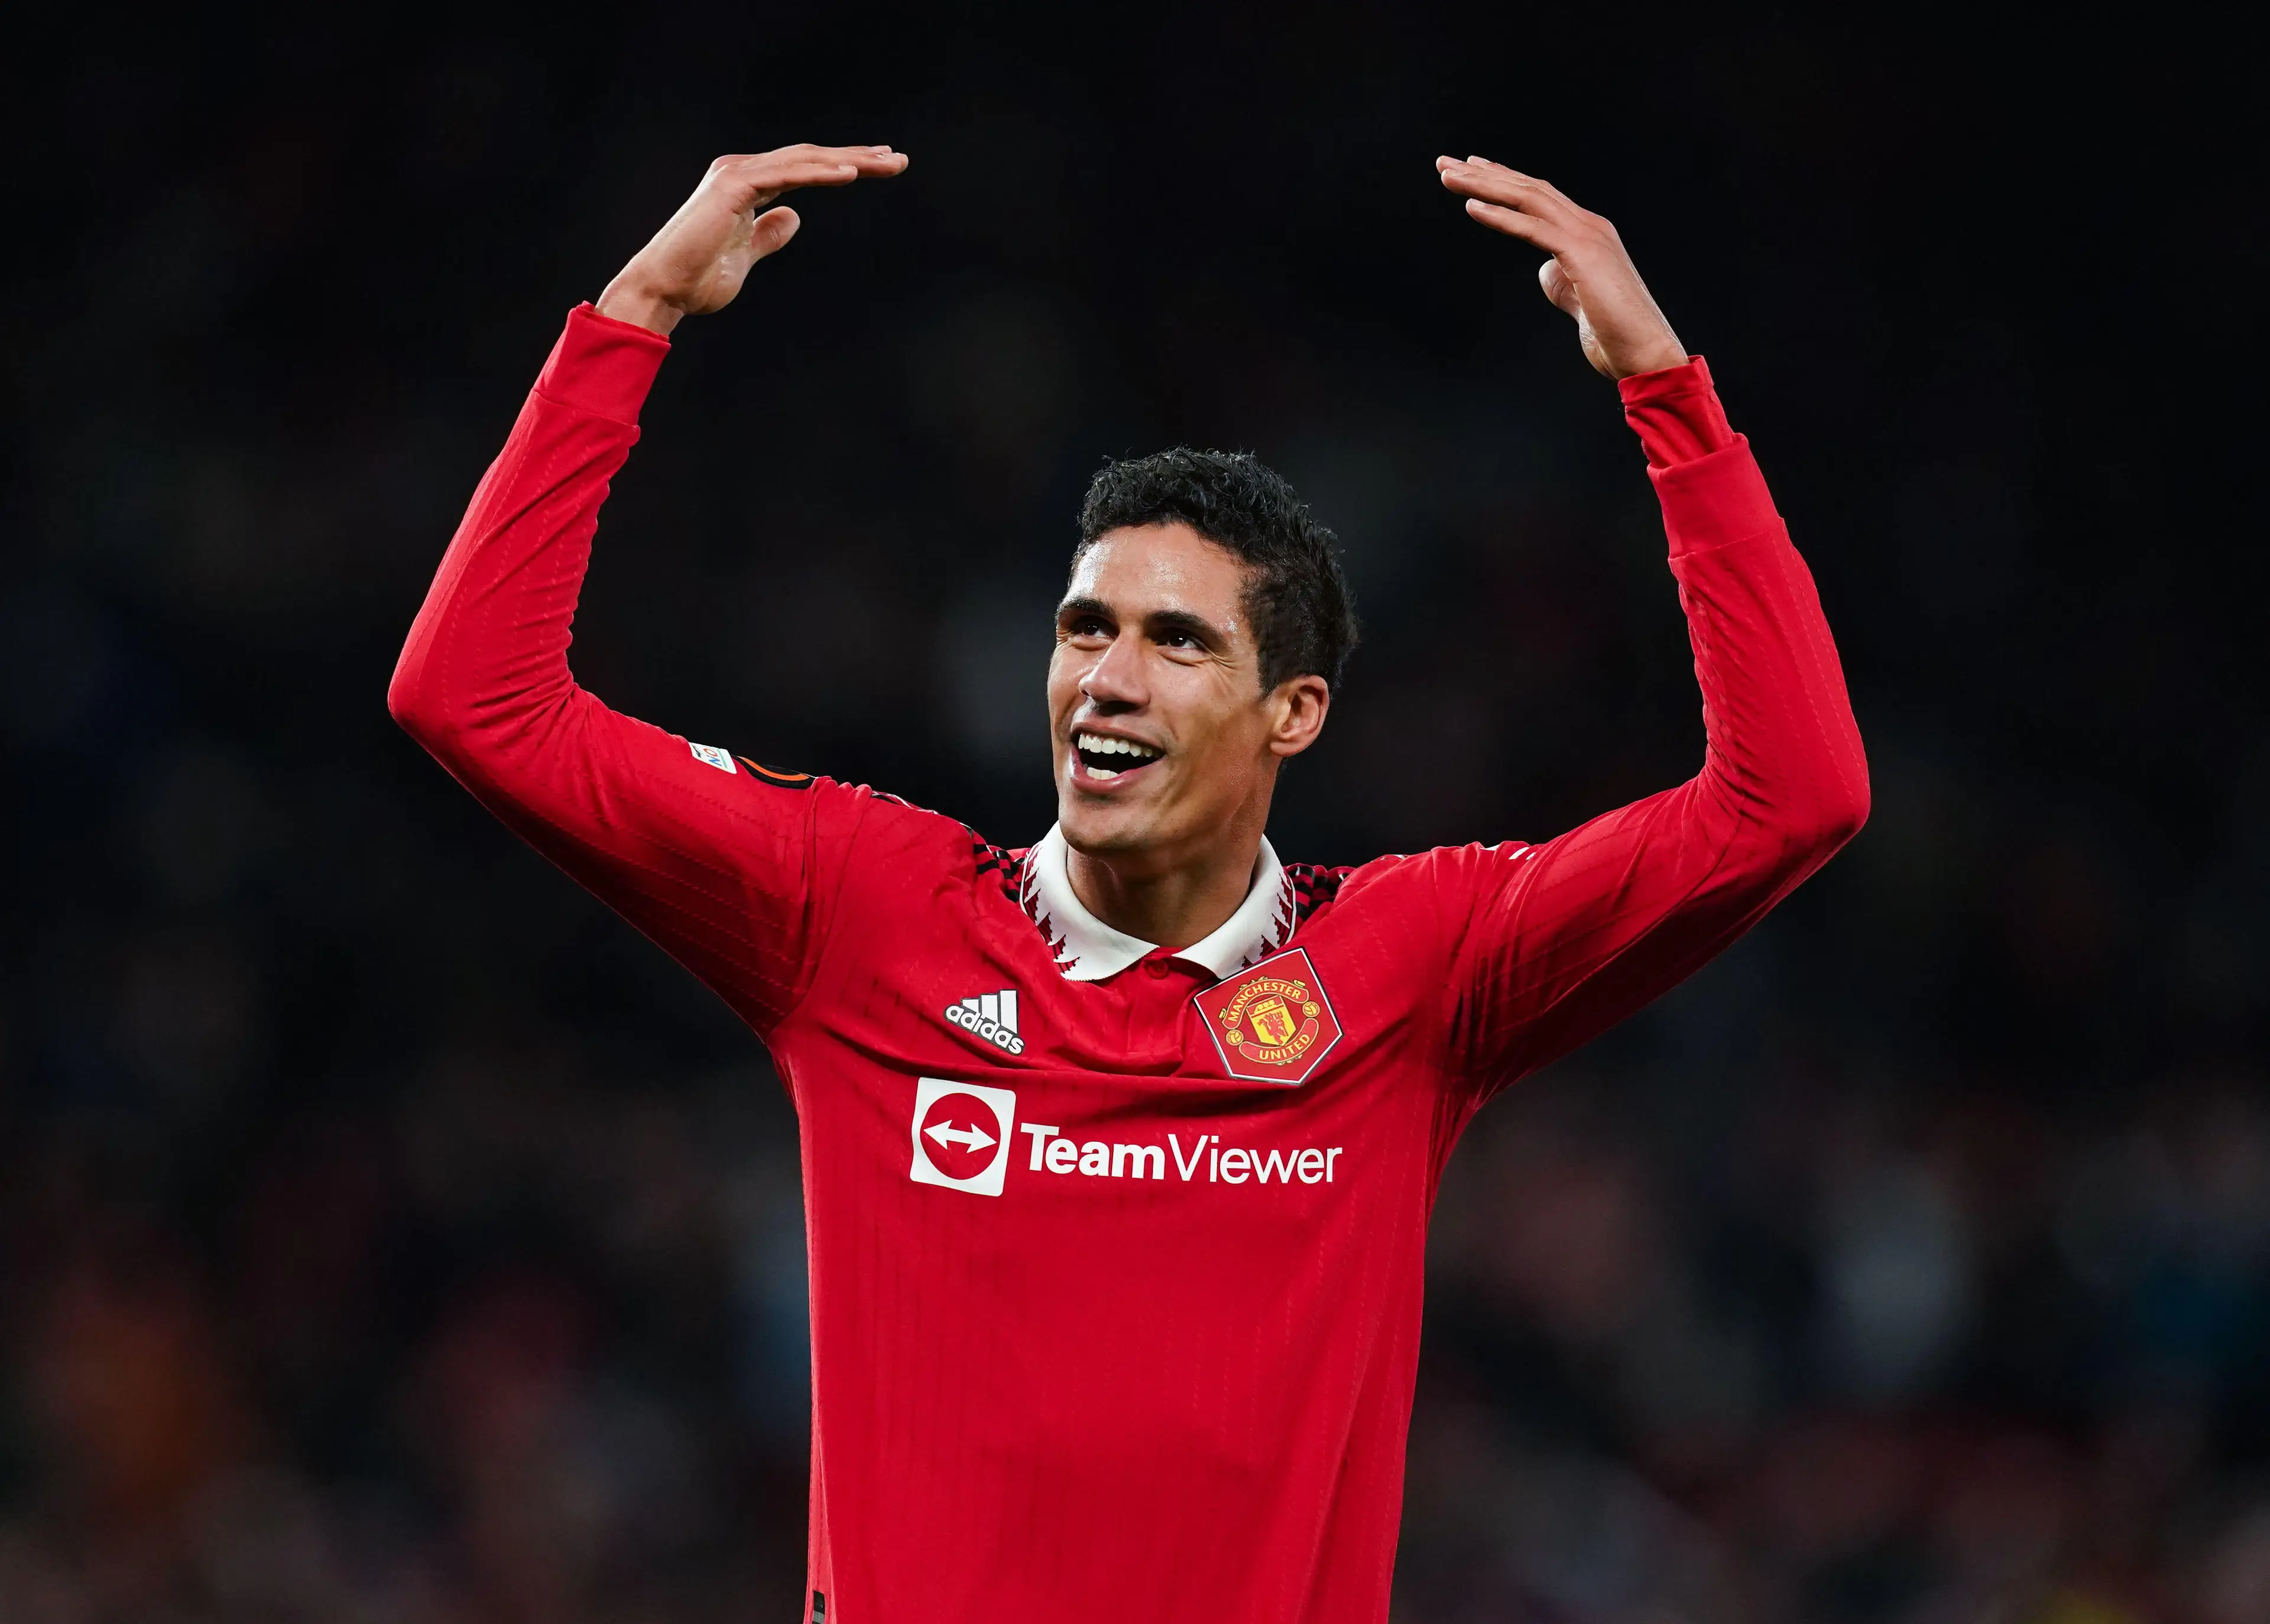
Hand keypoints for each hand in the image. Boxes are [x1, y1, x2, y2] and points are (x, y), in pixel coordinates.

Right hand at [596, 144, 909, 334]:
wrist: (664, 290)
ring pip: (804, 160)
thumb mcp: (747, 256)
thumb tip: (793, 219)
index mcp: (746, 185)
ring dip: (849, 159)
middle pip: (810, 157)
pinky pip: (787, 174)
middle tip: (898, 159)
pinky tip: (852, 173)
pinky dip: (820, 172)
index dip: (842, 165)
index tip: (878, 166)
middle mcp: (741, 172)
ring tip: (887, 162)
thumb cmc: (698, 280)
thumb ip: (768, 235)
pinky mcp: (733, 186)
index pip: (803, 169)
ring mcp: (737, 175)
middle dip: (857, 156)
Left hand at [1437, 156, 1685, 379]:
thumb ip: (1562, 280)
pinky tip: (1472, 207)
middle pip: (1529, 189)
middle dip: (1485, 174)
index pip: (1539, 197)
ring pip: (1528, 199)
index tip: (1471, 169)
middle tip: (1445, 163)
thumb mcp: (1579, 300)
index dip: (1504, 180)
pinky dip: (1500, 216)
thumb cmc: (1614, 334)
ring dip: (1485, 185)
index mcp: (1588, 234)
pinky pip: (1533, 229)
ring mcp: (1587, 237)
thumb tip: (1545, 270)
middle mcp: (1588, 226)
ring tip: (1449, 175)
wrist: (1645, 353)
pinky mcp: (1581, 255)